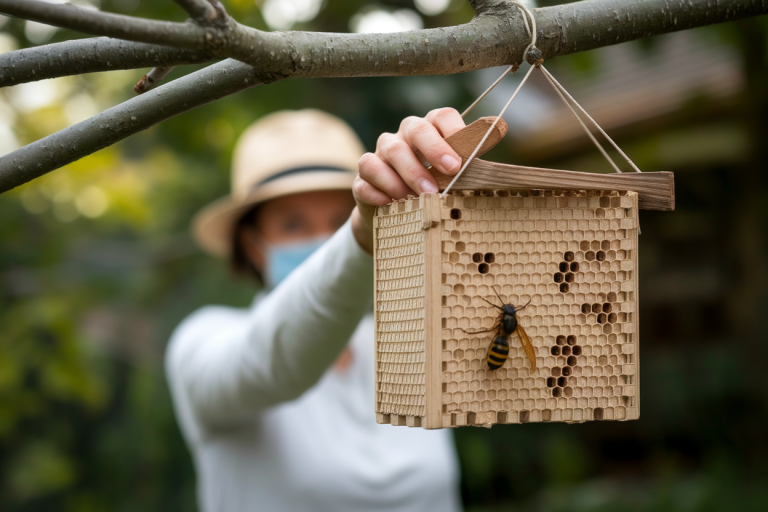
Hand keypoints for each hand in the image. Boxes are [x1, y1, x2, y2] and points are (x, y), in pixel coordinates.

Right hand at [351, 108, 465, 253]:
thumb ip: (466, 170)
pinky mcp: (362, 178)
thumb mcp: (450, 182)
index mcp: (429, 131)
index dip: (453, 131)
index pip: (441, 116)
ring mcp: (380, 155)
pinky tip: (391, 204)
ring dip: (409, 174)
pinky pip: (365, 177)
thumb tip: (493, 161)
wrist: (395, 219)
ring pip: (390, 151)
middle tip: (450, 171)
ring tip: (423, 197)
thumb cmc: (430, 193)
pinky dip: (379, 190)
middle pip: (415, 128)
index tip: (462, 159)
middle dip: (434, 149)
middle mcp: (403, 137)